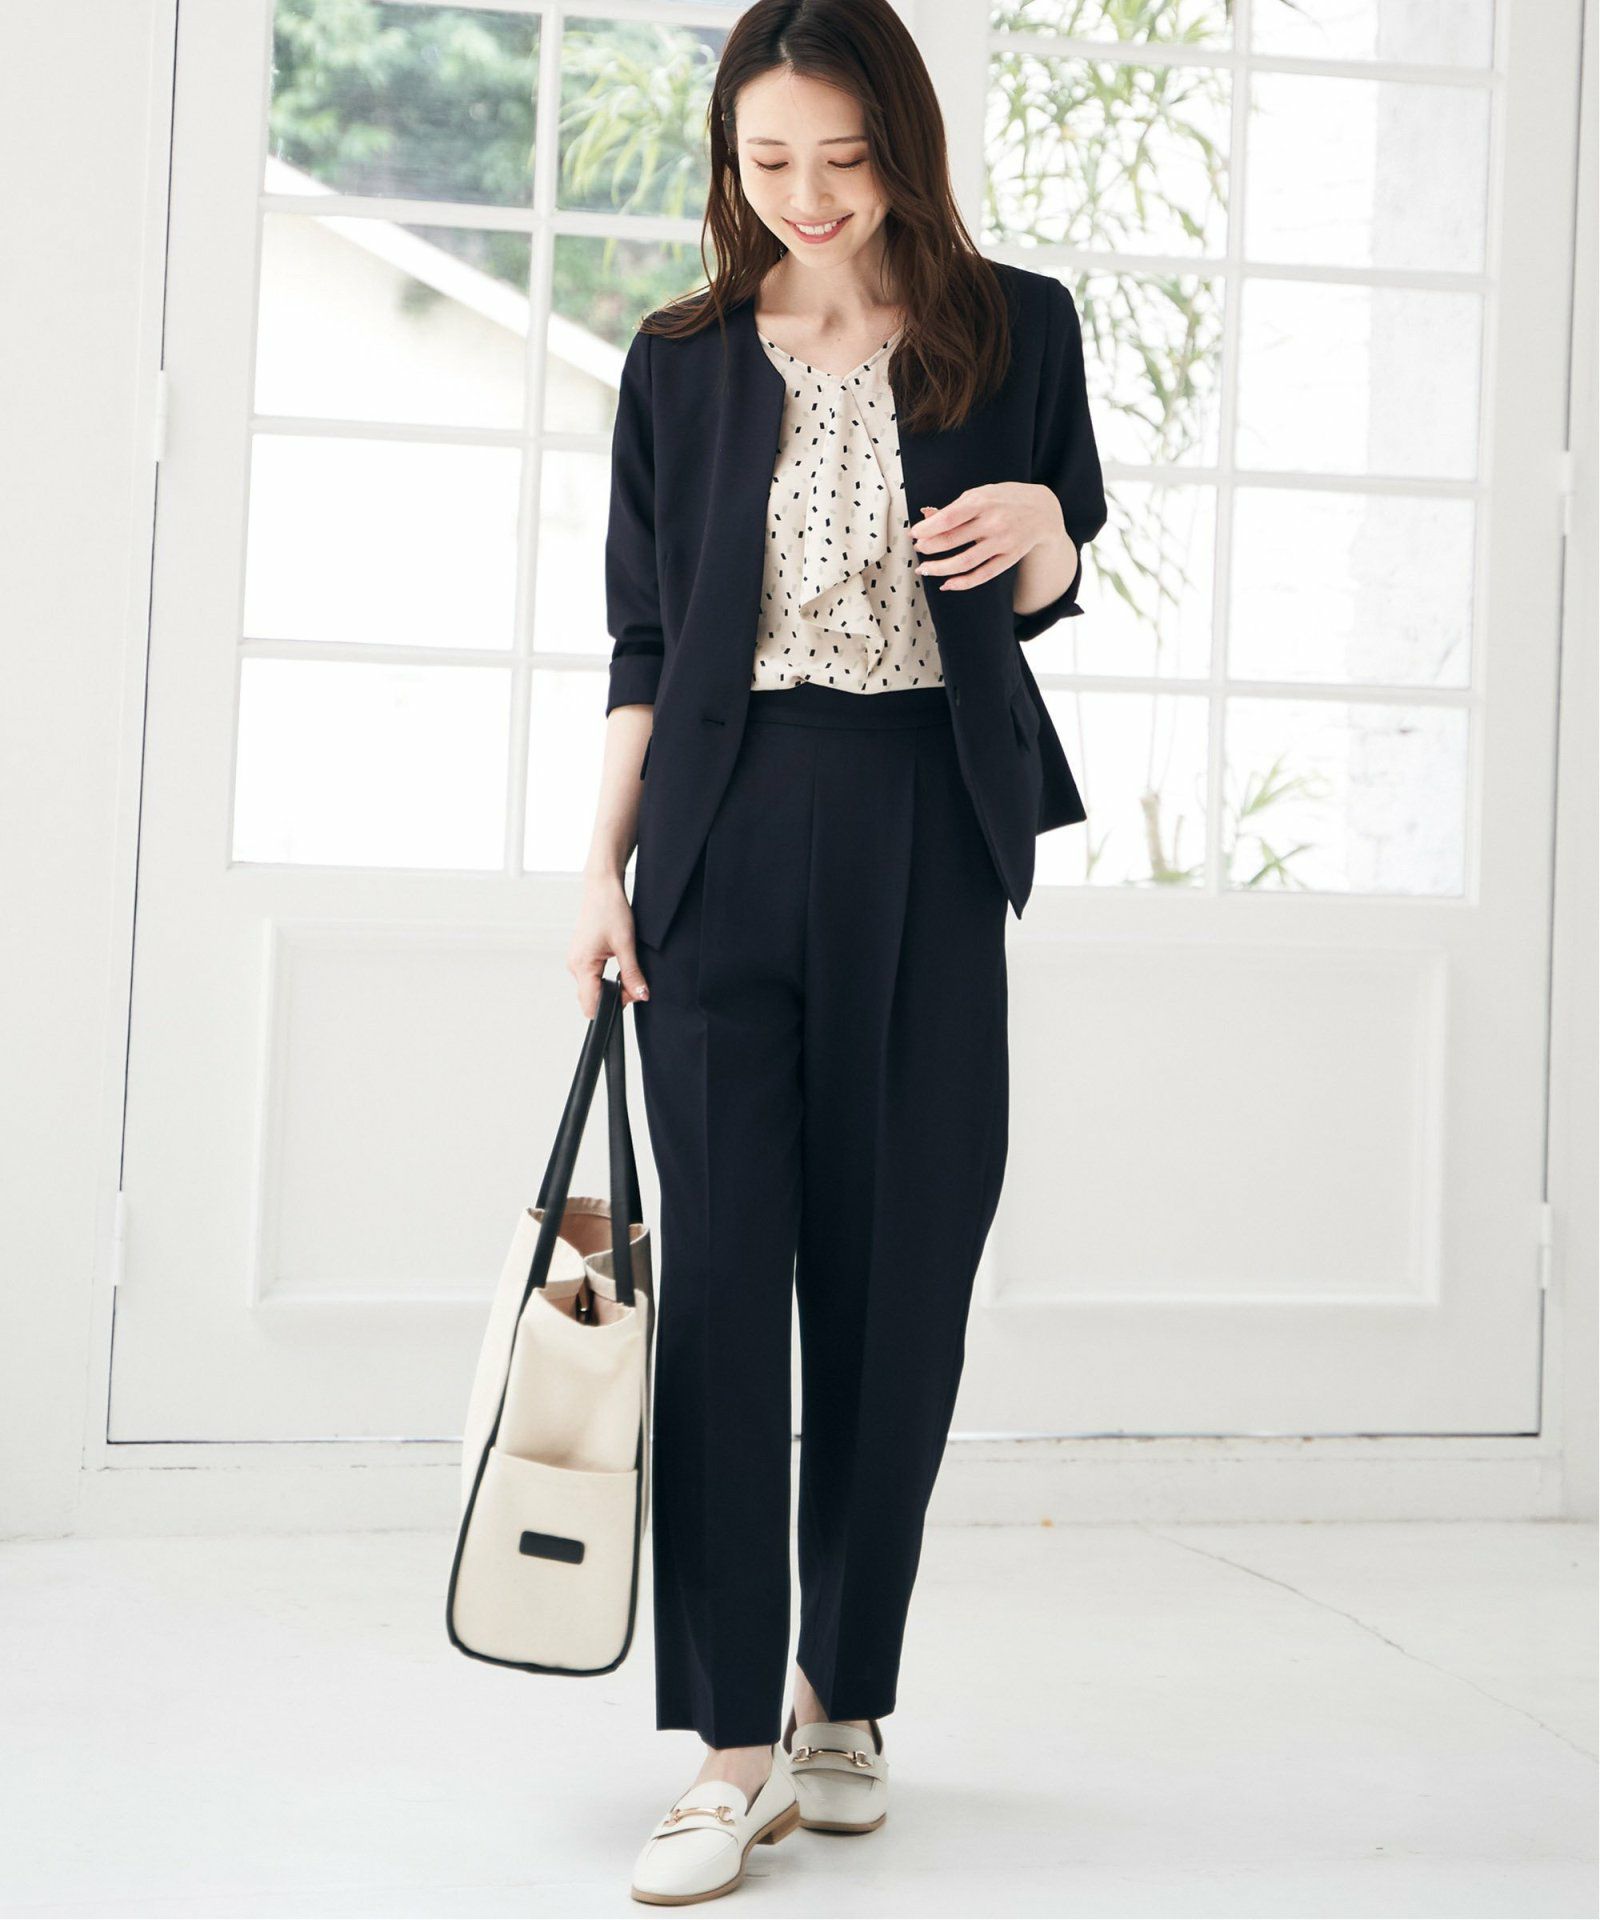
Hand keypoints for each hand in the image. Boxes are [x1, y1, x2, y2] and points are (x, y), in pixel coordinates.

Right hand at [568, 871, 649, 1016]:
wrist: (602, 888)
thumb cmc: (610, 909)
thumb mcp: (626, 944)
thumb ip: (632, 974)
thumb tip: (641, 995)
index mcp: (581, 965)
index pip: (591, 1004)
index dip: (612, 1006)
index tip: (631, 995)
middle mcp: (573, 965)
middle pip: (592, 999)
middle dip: (613, 997)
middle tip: (632, 980)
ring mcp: (575, 960)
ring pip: (592, 988)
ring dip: (609, 986)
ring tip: (625, 965)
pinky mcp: (580, 955)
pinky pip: (590, 977)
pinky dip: (604, 977)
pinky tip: (615, 961)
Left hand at [909, 483, 1065, 591]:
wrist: (1043, 510)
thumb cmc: (1005, 499)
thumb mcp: (981, 494)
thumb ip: (954, 507)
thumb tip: (926, 514)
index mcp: (982, 502)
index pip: (948, 518)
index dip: (927, 529)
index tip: (914, 534)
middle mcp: (993, 522)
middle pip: (952, 540)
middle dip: (929, 547)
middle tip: (918, 550)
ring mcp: (1002, 542)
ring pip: (965, 561)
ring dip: (940, 568)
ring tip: (925, 569)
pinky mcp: (1009, 558)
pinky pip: (983, 575)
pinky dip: (963, 583)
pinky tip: (947, 584)